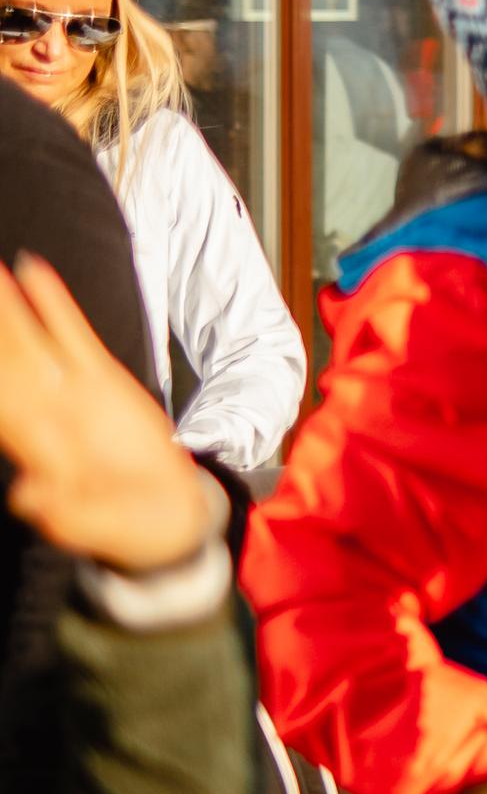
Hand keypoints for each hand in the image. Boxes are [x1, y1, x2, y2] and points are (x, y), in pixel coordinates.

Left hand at [0, 256, 210, 574]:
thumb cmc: (117, 526)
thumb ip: (57, 508)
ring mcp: (68, 391)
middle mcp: (37, 412)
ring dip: (3, 303)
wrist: (165, 518)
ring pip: (25, 336)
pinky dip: (52, 301)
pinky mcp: (103, 379)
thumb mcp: (86, 524)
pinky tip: (32, 268)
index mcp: (27, 446)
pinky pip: (72, 333)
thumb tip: (24, 492)